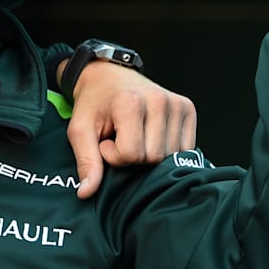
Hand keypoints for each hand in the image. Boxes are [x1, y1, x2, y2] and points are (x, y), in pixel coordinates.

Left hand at [63, 61, 196, 198]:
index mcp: (130, 103)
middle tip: (120, 137)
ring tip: (134, 133)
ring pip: (170, 155)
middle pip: (153, 158)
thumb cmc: (93, 104)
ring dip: (149, 152)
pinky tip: (150, 134)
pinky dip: (166, 148)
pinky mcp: (188, 108)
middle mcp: (159, 101)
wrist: (107, 75)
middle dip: (132, 156)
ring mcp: (177, 103)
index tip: (105, 141)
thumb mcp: (80, 130)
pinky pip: (185, 148)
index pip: (131, 154)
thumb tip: (86, 193)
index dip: (113, 156)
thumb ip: (86, 161)